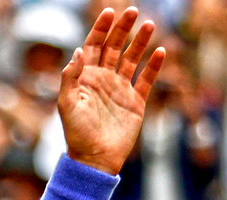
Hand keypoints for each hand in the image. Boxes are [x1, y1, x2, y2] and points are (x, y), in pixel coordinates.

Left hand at [59, 8, 164, 173]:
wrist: (94, 159)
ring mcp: (120, 89)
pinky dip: (154, 66)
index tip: (109, 12)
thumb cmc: (76, 134)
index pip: (93, 47)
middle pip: (114, 47)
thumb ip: (70, 78)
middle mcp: (103, 80)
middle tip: (133, 11)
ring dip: (140, 42)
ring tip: (149, 24)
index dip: (100, 29)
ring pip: (132, 59)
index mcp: (85, 78)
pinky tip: (160, 51)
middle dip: (122, 29)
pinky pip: (147, 79)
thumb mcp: (66, 105)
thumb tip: (78, 51)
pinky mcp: (135, 101)